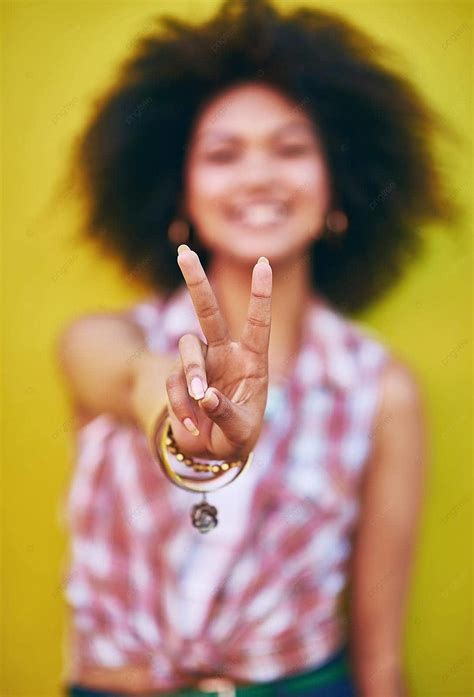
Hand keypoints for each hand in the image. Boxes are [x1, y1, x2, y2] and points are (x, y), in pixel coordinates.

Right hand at [164, 244, 271, 460]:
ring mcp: (200, 364)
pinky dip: (181, 405)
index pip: (257, 323)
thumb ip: (226, 413)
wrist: (213, 452)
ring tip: (200, 401)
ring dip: (192, 374)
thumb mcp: (240, 431)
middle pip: (208, 312)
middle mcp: (224, 354)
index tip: (263, 263)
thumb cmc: (238, 436)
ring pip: (188, 348)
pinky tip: (192, 425)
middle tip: (184, 253)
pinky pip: (174, 383)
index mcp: (251, 360)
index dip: (260, 294)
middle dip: (196, 282)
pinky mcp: (178, 379)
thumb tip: (204, 395)